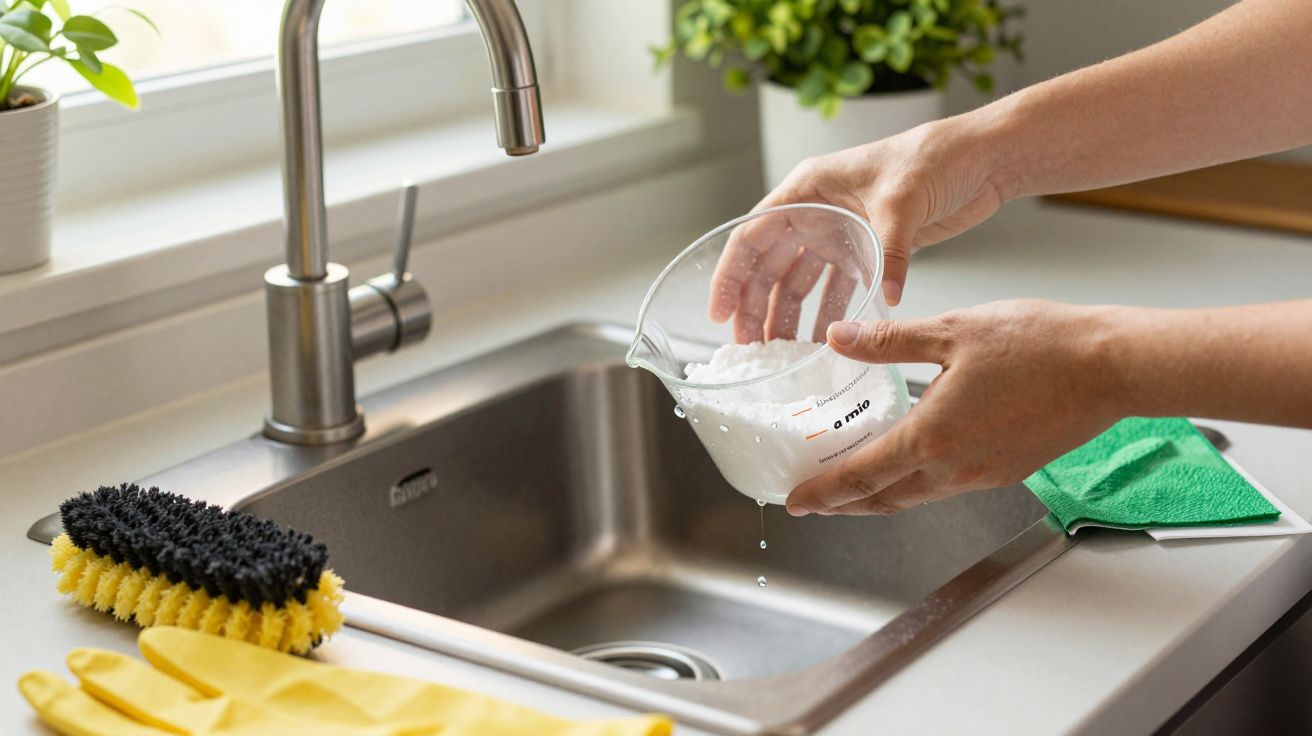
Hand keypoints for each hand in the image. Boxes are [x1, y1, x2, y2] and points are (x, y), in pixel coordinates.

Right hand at [710, 119, 1012, 343]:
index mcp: (808, 190)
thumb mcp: (903, 201)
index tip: (719, 313)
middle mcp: (817, 212)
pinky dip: (829, 315)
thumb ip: (890, 252)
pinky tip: (825, 342)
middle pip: (771, 266)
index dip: (731, 276)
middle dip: (756, 307)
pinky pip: (836, 288)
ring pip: (800, 282)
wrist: (980, 157)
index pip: (752, 236)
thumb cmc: (936, 157)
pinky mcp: (866, 248)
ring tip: (782, 353)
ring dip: (789, 316)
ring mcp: (840, 232)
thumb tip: (887, 300)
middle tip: (749, 347)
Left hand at [785, 300, 1123, 515]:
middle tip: (816, 502)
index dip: (823, 492)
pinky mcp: (1009, 468)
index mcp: (933, 436)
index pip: (861, 477)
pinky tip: (915, 459)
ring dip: (882, 495)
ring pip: (918, 495)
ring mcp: (985, 473)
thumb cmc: (1039, 344)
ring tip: (855, 485)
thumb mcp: (952, 331)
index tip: (795, 502)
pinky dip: (919, 482)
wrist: (1112, 366)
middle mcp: (955, 468)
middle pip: (886, 498)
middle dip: (845, 504)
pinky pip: (950, 485)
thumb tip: (838, 338)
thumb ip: (889, 341)